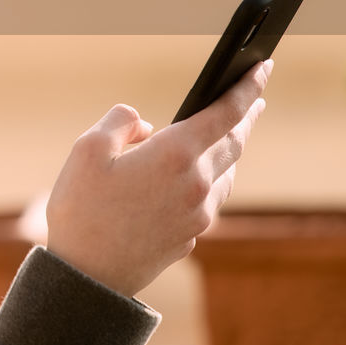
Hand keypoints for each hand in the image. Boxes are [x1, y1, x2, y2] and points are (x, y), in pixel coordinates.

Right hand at [44, 58, 272, 297]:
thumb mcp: (86, 149)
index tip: (264, 67)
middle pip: (235, 142)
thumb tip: (144, 126)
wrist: (88, 277)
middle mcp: (197, 183)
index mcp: (175, 154)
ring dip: (230, 148)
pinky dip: (212, 176)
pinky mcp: (191, 236)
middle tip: (254, 96)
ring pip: (225, 171)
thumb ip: (120, 122)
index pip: (226, 112)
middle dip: (247, 114)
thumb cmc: (81, 210)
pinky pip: (210, 197)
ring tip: (227, 133)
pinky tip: (198, 175)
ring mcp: (198, 214)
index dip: (248, 86)